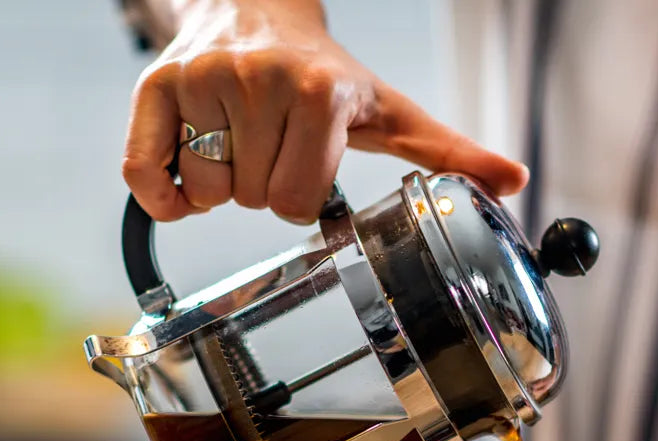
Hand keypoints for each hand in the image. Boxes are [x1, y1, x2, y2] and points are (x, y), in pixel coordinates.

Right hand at [123, 0, 528, 223]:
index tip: (307, 169)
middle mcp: (261, 79)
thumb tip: (514, 181)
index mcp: (321, 93)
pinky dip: (161, 194)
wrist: (257, 8)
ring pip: (204, 191)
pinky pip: (143, 173)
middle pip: (251, 199)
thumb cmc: (326, 75)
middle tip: (272, 148)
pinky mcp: (157, 85)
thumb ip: (448, 152)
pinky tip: (185, 175)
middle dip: (261, 188)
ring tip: (237, 142)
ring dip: (218, 186)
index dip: (301, 199)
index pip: (296, 203)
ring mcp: (204, 79)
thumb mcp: (389, 111)